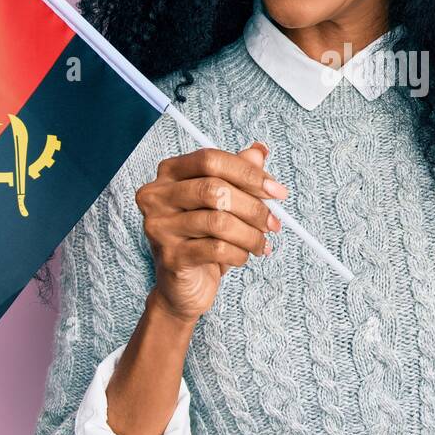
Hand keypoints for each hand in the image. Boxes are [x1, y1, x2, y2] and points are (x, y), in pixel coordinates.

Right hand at [135, 142, 286, 323]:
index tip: (277, 191)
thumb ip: (238, 174)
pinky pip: (216, 249)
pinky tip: (244, 256)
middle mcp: (157, 196)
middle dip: (253, 207)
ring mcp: (159, 227)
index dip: (248, 173)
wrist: (183, 285)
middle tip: (274, 223)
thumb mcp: (223, 202)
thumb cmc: (203, 237)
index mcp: (170, 173)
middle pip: (214, 189)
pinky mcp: (170, 257)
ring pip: (218, 222)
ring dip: (251, 234)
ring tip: (262, 244)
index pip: (210, 159)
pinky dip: (239, 253)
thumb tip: (259, 150)